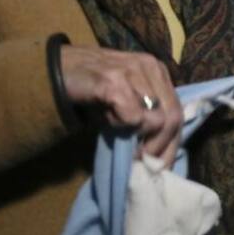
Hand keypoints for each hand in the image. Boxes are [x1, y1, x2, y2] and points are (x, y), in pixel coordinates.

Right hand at [59, 45, 182, 167]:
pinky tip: (107, 120)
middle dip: (158, 147)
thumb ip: (144, 118)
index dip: (171, 143)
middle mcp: (151, 67)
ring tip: (119, 134)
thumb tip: (157, 154)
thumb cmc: (91, 89)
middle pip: (172, 117)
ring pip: (155, 119)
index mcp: (158, 72)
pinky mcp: (114, 80)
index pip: (177, 112)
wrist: (56, 69)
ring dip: (137, 137)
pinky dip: (121, 126)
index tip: (159, 167)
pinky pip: (132, 116)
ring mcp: (134, 71)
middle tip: (141, 164)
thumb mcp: (125, 102)